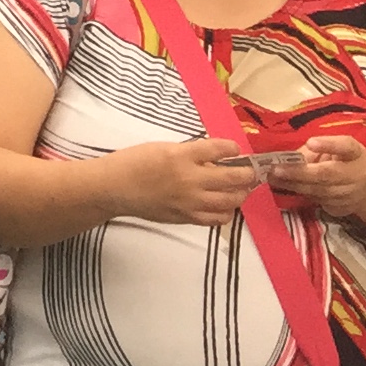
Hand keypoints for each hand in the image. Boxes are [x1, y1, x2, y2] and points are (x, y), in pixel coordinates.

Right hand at [120, 135, 264, 225]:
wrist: (115, 188)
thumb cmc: (134, 162)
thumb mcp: (162, 148)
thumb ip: (190, 153)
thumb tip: (215, 159)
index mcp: (181, 155)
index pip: (218, 149)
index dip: (233, 148)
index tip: (236, 149)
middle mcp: (190, 179)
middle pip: (233, 178)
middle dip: (247, 174)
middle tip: (251, 171)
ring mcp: (190, 201)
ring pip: (231, 200)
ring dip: (241, 193)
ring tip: (241, 188)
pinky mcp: (188, 217)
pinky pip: (218, 218)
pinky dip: (226, 211)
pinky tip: (224, 205)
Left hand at [267, 134, 365, 219]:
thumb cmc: (342, 161)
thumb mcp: (333, 148)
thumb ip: (314, 149)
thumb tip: (289, 158)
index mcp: (355, 152)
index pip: (346, 146)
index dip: (328, 145)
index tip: (311, 142)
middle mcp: (358, 174)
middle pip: (328, 174)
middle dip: (300, 172)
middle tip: (277, 169)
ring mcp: (353, 195)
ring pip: (320, 192)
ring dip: (295, 185)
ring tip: (274, 178)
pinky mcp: (343, 209)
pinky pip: (320, 202)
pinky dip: (302, 194)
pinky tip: (287, 187)